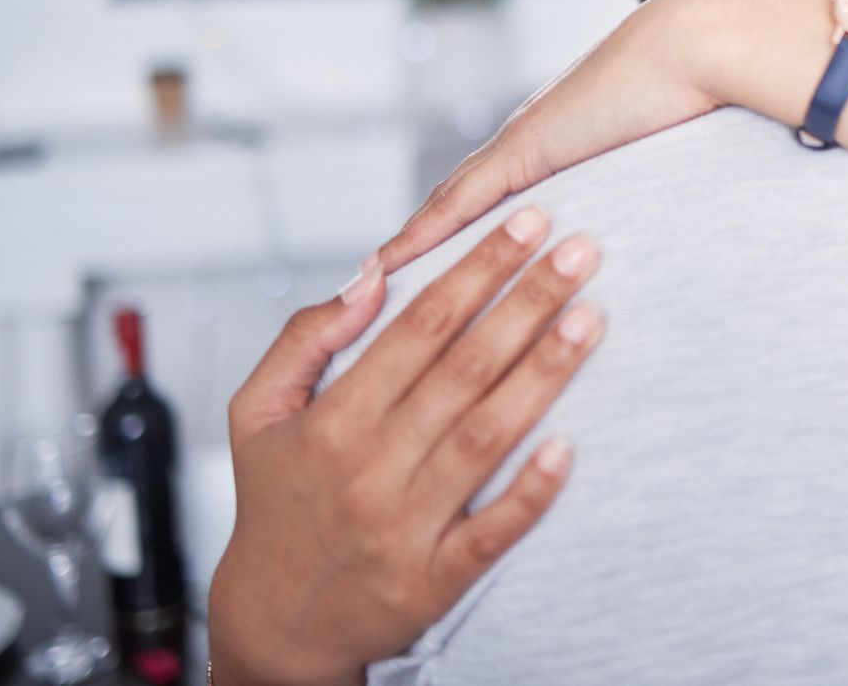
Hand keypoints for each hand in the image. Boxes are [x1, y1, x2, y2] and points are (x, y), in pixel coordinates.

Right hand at [209, 208, 606, 685]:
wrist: (275, 625)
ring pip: (487, 436)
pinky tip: (570, 446)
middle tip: (581, 250)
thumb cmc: (275, 504)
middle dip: (528, 302)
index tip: (526, 223)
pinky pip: (494, 530)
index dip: (478, 269)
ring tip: (592, 318)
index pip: (420, 327)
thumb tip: (370, 276)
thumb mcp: (255, 413)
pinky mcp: (436, 579)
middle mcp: (372, 467)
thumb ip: (304, 339)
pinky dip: (532, 490)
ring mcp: (407, 525)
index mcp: (334, 420)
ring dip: (545, 373)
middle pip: (465, 367)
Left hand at [377, 0, 724, 274]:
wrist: (701, 43)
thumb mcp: (668, 145)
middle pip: (456, 201)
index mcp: (560, 138)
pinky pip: (460, 201)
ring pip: (446, 206)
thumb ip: (658, 170)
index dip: (453, 229)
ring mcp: (524, 141)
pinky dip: (420, 235)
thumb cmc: (702, 85)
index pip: (490, 192)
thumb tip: (683, 204)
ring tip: (365, 290)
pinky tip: (387, 268)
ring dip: (407, 248)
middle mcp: (530, 138)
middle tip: (375, 288)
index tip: (426, 267)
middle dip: (418, 244)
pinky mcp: (526, 147)